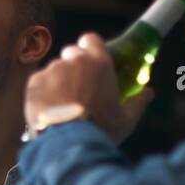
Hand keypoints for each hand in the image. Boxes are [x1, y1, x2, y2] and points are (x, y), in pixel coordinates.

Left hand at [24, 32, 153, 144]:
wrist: (68, 144)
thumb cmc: (101, 131)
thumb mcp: (126, 119)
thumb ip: (138, 102)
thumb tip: (149, 93)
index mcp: (99, 63)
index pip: (91, 39)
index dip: (89, 49)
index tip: (90, 60)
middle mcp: (74, 61)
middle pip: (71, 53)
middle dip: (73, 66)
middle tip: (77, 87)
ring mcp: (52, 70)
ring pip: (54, 69)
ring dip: (57, 81)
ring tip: (61, 105)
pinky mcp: (34, 83)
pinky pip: (39, 82)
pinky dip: (42, 92)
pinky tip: (49, 109)